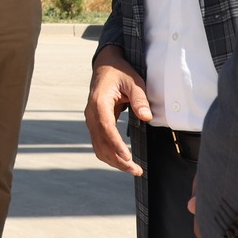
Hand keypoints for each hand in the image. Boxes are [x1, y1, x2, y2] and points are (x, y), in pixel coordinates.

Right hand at [84, 46, 151, 175]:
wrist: (105, 66)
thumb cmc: (120, 73)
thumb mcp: (133, 81)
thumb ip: (139, 98)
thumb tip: (146, 116)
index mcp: (99, 102)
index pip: (106, 127)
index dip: (116, 144)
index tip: (127, 157)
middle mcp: (91, 114)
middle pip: (101, 142)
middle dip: (118, 159)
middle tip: (137, 170)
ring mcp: (91, 120)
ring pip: (98, 147)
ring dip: (114, 160)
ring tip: (133, 169)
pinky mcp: (95, 124)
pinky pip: (99, 144)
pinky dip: (110, 155)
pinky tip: (123, 161)